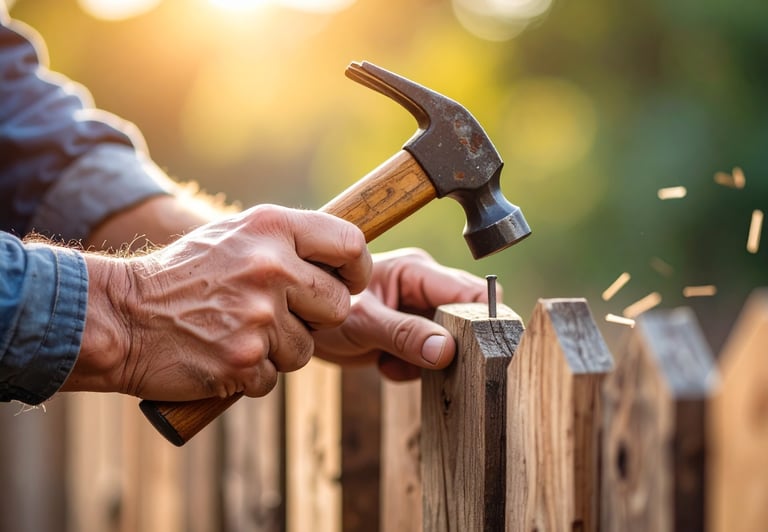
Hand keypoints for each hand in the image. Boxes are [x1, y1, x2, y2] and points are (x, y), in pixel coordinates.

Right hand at [65, 205, 371, 399]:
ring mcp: (259, 315)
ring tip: (237, 332)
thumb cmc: (184, 276)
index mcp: (271, 228)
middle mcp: (271, 267)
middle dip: (317, 319)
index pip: (350, 242)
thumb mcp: (234, 236)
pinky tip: (221, 353)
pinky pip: (274, 378)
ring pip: (306, 350)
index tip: (351, 283)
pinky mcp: (245, 358)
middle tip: (280, 316)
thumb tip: (342, 260)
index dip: (358, 269)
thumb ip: (287, 243)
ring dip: (279, 350)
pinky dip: (251, 374)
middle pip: (339, 306)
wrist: (122, 315)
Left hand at [312, 248, 496, 379]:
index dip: (481, 321)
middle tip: (425, 362)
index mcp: (416, 271)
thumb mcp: (362, 323)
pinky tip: (386, 364)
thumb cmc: (323, 311)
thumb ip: (404, 335)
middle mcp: (424, 287)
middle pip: (467, 318)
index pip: (470, 293)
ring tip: (392, 360)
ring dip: (428, 361)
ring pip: (452, 342)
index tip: (476, 351)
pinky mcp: (413, 332)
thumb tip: (447, 350)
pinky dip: (413, 368)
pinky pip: (432, 357)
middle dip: (453, 346)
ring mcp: (419, 311)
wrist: (300, 324)